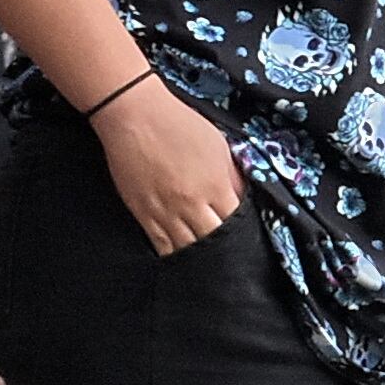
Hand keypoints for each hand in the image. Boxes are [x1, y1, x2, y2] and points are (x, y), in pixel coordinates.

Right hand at [93, 79, 242, 254]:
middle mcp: (191, 205)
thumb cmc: (179, 125)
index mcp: (215, 187)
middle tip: (232, 260)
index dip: (244, 234)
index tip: (249, 241)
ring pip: (187, 248)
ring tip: (210, 268)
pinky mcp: (142, 214)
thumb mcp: (219, 148)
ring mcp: (164, 212)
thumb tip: (243, 201)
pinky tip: (183, 261)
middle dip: (224, 252)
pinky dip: (173, 254)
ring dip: (200, 258)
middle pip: (213, 241)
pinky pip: (160, 244)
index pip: (236, 223)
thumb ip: (233, 178)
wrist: (135, 117)